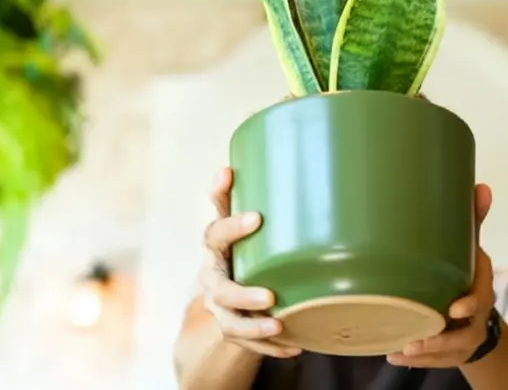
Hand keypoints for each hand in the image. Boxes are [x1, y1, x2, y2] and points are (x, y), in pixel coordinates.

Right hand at [198, 166, 301, 358]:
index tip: (257, 218)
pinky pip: (250, 345)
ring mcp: (220, 309)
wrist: (222, 291)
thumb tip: (237, 160)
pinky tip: (295, 346)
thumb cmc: (238, 245)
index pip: (214, 235)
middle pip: (219, 289)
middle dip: (242, 293)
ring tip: (279, 325)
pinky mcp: (234, 330)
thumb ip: (238, 196)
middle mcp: (212, 280)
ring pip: (231, 323)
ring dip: (254, 327)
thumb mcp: (237, 222)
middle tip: (270, 295)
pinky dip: (272, 347)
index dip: (232, 226)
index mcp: (214, 248)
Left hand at [387, 183, 495, 367]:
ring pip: (447, 351)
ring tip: (400, 347)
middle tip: (415, 339)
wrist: (477, 319)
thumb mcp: (471, 251)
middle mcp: (475, 319)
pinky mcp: (449, 354)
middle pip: (463, 332)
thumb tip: (481, 186)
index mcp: (481, 289)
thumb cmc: (465, 277)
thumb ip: (472, 223)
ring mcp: (462, 340)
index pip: (481, 297)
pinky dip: (414, 360)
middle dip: (441, 339)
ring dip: (425, 351)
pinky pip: (433, 361)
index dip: (470, 304)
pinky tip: (392, 354)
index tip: (455, 309)